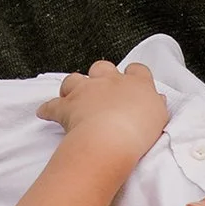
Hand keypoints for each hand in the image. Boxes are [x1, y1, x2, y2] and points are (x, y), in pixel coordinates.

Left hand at [39, 60, 169, 160]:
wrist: (112, 138)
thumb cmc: (139, 129)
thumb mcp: (159, 117)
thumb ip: (156, 105)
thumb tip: (157, 100)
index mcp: (136, 83)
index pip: (137, 70)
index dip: (134, 75)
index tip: (133, 84)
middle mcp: (110, 81)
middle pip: (103, 67)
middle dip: (101, 75)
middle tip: (103, 90)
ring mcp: (86, 90)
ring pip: (74, 79)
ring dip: (73, 87)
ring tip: (74, 97)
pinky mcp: (67, 106)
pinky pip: (52, 105)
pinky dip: (48, 109)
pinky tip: (45, 113)